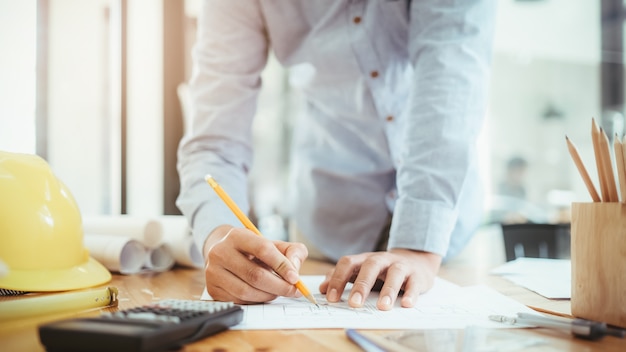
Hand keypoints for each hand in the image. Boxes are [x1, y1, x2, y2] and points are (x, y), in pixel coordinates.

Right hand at [202, 225, 308, 303]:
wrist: (224, 252)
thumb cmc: (253, 250)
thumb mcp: (274, 243)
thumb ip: (292, 251)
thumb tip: (295, 269)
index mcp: (236, 236)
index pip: (263, 249)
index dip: (282, 265)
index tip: (295, 278)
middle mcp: (220, 252)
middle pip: (255, 275)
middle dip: (279, 286)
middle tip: (293, 291)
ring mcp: (213, 272)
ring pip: (247, 291)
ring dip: (268, 295)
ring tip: (278, 291)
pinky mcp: (212, 289)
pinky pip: (239, 301)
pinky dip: (256, 300)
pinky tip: (262, 294)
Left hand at [319, 249, 441, 310]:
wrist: (415, 261)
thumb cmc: (382, 270)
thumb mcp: (361, 270)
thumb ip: (342, 277)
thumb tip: (322, 288)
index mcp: (365, 259)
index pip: (348, 263)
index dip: (338, 279)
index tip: (331, 298)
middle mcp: (381, 259)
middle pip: (370, 267)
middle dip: (361, 285)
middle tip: (354, 304)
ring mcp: (400, 265)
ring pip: (394, 274)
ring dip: (389, 290)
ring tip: (383, 307)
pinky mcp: (416, 275)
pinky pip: (414, 283)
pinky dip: (411, 293)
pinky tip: (406, 304)